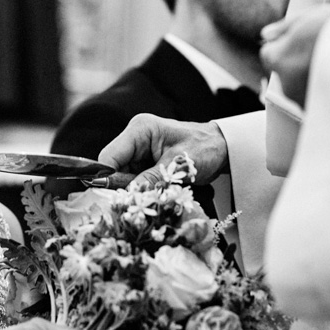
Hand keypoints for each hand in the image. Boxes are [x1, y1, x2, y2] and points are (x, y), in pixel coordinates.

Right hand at [98, 114, 228, 188]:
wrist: (222, 148)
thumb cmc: (204, 149)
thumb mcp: (178, 166)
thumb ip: (151, 179)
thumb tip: (128, 194)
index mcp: (139, 130)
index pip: (109, 156)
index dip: (107, 177)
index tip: (116, 197)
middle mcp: (134, 138)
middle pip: (113, 167)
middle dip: (124, 186)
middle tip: (140, 199)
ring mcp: (138, 150)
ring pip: (122, 176)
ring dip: (135, 189)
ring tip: (153, 195)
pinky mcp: (143, 161)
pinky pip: (134, 178)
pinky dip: (142, 188)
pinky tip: (154, 193)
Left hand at [260, 4, 329, 105]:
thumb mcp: (309, 17)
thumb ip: (283, 28)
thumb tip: (265, 35)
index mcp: (277, 59)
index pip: (269, 52)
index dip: (287, 44)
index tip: (305, 39)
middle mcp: (284, 84)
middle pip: (284, 71)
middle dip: (297, 63)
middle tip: (323, 51)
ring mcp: (302, 100)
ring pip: (298, 86)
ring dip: (309, 79)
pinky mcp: (320, 112)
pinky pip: (314, 100)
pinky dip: (322, 92)